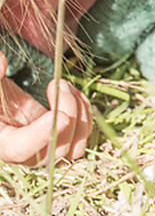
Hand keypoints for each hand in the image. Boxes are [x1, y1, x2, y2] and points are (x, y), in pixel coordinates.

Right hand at [0, 52, 91, 166]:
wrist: (0, 97)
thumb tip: (2, 62)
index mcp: (1, 142)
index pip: (19, 150)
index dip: (40, 136)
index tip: (60, 116)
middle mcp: (25, 152)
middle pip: (54, 151)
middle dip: (67, 113)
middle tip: (59, 83)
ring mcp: (45, 145)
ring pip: (74, 149)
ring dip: (81, 114)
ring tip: (65, 85)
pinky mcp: (58, 134)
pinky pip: (82, 134)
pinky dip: (85, 111)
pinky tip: (73, 91)